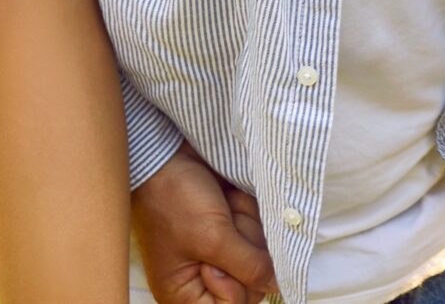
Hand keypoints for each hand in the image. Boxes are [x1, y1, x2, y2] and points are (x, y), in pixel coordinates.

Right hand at [130, 144, 276, 303]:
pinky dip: (247, 211)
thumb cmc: (174, 199)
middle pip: (253, 278)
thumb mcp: (212, 238)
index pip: (236, 303)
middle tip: (221, 223)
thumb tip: (278, 286)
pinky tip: (229, 199)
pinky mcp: (228, 229)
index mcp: (185, 293)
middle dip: (244, 244)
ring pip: (259, 251)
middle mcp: (202, 278)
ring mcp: (217, 252)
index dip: (238, 279)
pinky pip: (256, 228)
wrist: (166, 155)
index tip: (217, 257)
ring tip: (222, 207)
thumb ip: (249, 266)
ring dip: (245, 223)